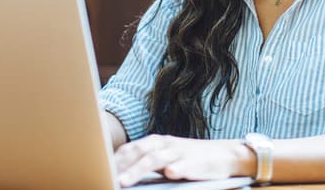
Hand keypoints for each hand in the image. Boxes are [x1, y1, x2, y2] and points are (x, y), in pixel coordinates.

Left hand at [114, 134, 253, 186]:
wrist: (225, 155)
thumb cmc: (190, 159)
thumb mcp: (166, 157)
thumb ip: (146, 161)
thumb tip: (120, 172)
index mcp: (156, 142)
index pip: (130, 148)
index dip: (114, 159)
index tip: (99, 169)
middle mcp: (165, 144)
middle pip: (138, 152)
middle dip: (120, 165)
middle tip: (105, 177)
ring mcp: (180, 153)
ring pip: (155, 159)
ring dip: (137, 170)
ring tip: (124, 182)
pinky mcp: (194, 164)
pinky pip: (183, 166)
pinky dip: (174, 169)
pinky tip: (168, 174)